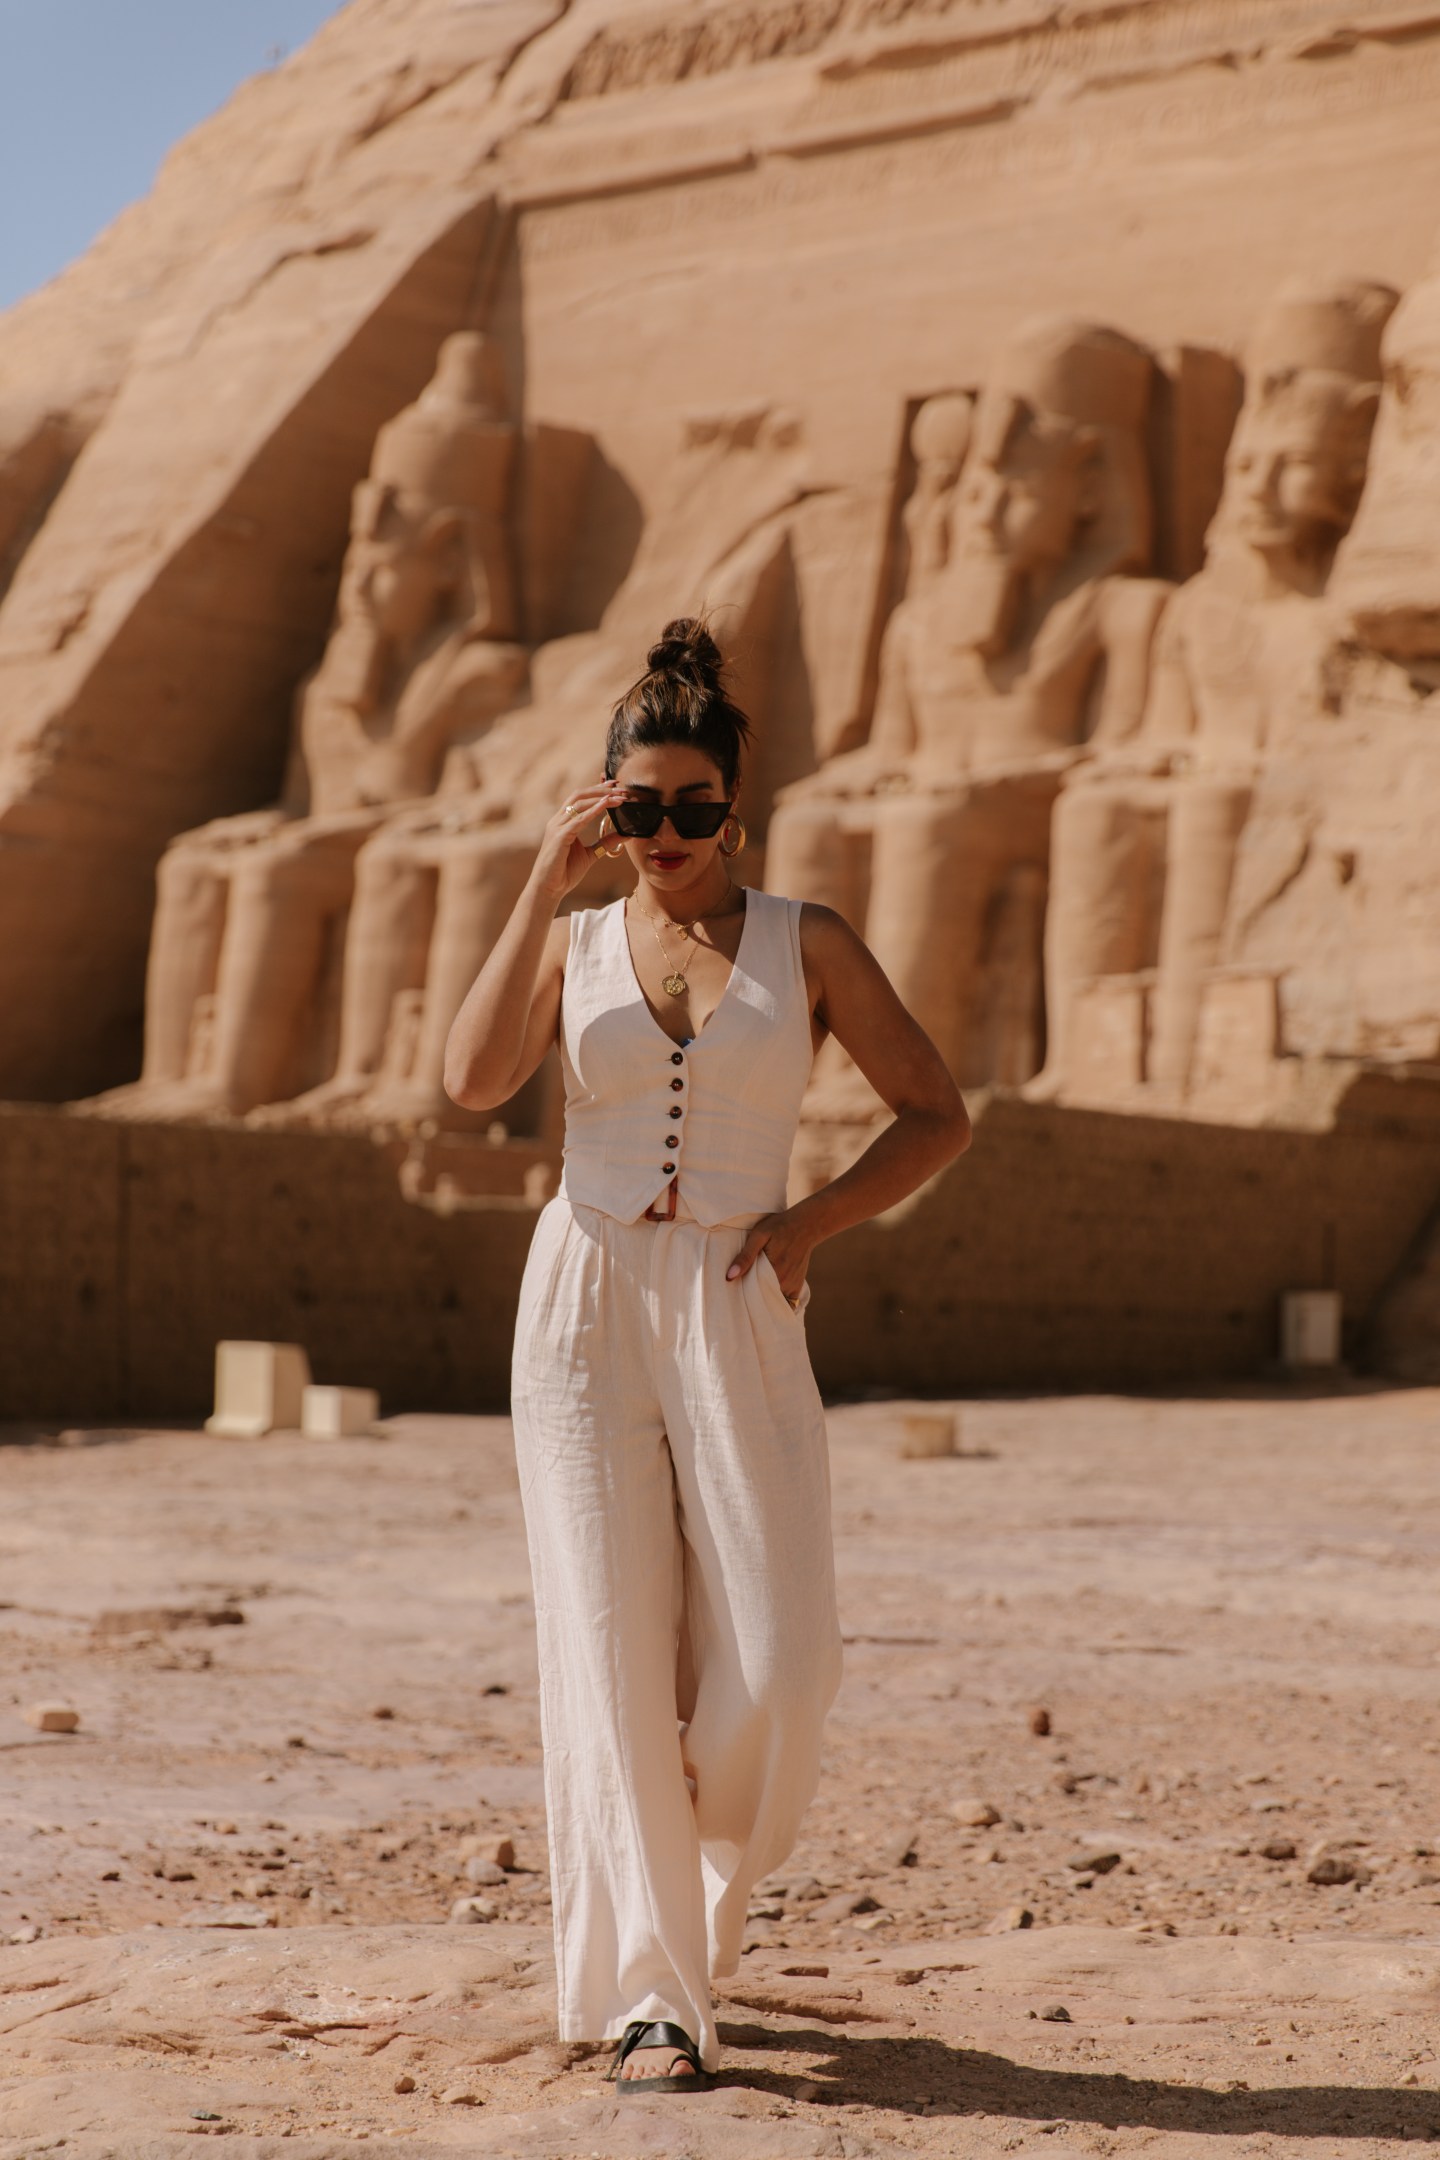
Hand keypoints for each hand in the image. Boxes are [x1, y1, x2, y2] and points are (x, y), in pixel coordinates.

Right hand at [530, 780, 625, 901]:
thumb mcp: (591, 854)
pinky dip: (593, 811)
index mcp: (564, 822)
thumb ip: (605, 843)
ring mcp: (557, 827)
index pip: (580, 798)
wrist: (549, 889)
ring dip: (601, 797)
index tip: (616, 785)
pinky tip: (606, 805)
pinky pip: (578, 820)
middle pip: (579, 795)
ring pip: (579, 803)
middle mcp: (558, 820)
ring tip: (619, 797)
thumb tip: (624, 835)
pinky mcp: (559, 837)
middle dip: (601, 789)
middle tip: (621, 787)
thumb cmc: (565, 872)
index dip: (598, 789)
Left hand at [725, 1210, 814, 1303]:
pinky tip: (769, 1292)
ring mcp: (792, 1286)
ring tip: (754, 1287)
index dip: (742, 1296)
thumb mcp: (759, 1236)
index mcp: (773, 1272)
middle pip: (762, 1299)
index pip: (752, 1296)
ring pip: (773, 1300)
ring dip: (764, 1297)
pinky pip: (787, 1302)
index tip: (734, 1291)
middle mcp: (785, 1283)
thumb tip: (729, 1277)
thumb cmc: (779, 1227)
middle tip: (742, 1287)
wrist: (805, 1225)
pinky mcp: (798, 1286)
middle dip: (752, 1297)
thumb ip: (745, 1256)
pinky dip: (778, 1300)